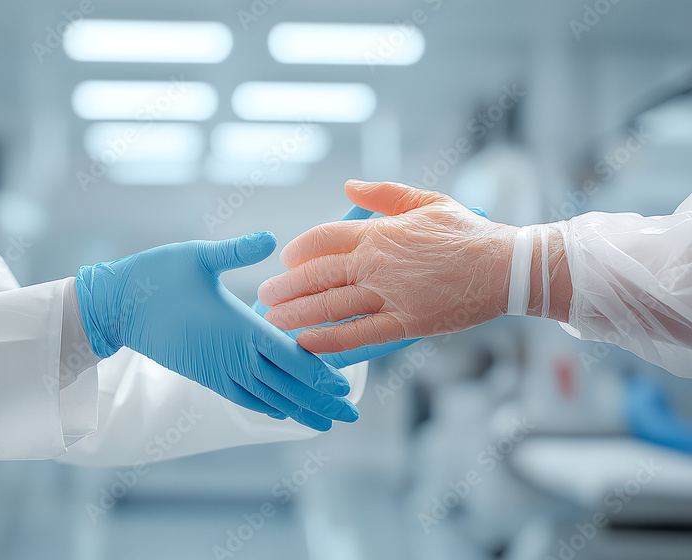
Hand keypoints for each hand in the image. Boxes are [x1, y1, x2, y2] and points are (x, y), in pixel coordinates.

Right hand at [76, 232, 359, 430]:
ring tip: (323, 421)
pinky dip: (267, 406)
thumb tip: (271, 239)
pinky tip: (280, 410)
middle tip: (348, 414)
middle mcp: (233, 356)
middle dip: (319, 400)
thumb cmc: (158, 276)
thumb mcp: (199, 255)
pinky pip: (243, 397)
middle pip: (286, 385)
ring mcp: (217, 370)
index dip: (320, 373)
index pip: (291, 357)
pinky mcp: (203, 374)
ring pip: (267, 397)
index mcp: (239, 328)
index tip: (344, 386)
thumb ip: (238, 250)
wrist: (117, 306)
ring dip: (297, 409)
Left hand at [257, 181, 514, 353]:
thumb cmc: (467, 232)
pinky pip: (359, 334)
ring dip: (296, 314)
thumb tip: (348, 187)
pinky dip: (329, 340)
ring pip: (331, 306)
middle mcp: (377, 264)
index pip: (324, 238)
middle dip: (285, 286)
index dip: (299, 249)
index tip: (285, 259)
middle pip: (317, 274)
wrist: (506, 267)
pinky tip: (306, 343)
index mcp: (379, 232)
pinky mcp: (406, 323)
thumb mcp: (426, 200)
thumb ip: (383, 195)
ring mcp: (390, 296)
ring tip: (272, 321)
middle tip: (264, 295)